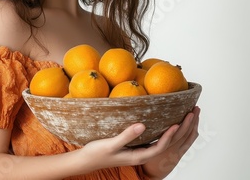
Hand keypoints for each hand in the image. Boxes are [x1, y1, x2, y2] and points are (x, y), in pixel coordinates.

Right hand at [77, 106, 199, 176]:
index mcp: (138, 156)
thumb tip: (142, 125)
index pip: (160, 147)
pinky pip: (153, 140)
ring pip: (160, 142)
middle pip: (165, 144)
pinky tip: (162, 122)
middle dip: (178, 132)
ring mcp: (138, 151)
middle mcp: (141, 155)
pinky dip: (161, 131)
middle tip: (189, 116)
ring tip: (183, 117)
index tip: (177, 124)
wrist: (87, 160)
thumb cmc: (97, 153)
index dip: (169, 136)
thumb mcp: (111, 144)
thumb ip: (127, 135)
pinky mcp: (134, 147)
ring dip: (173, 131)